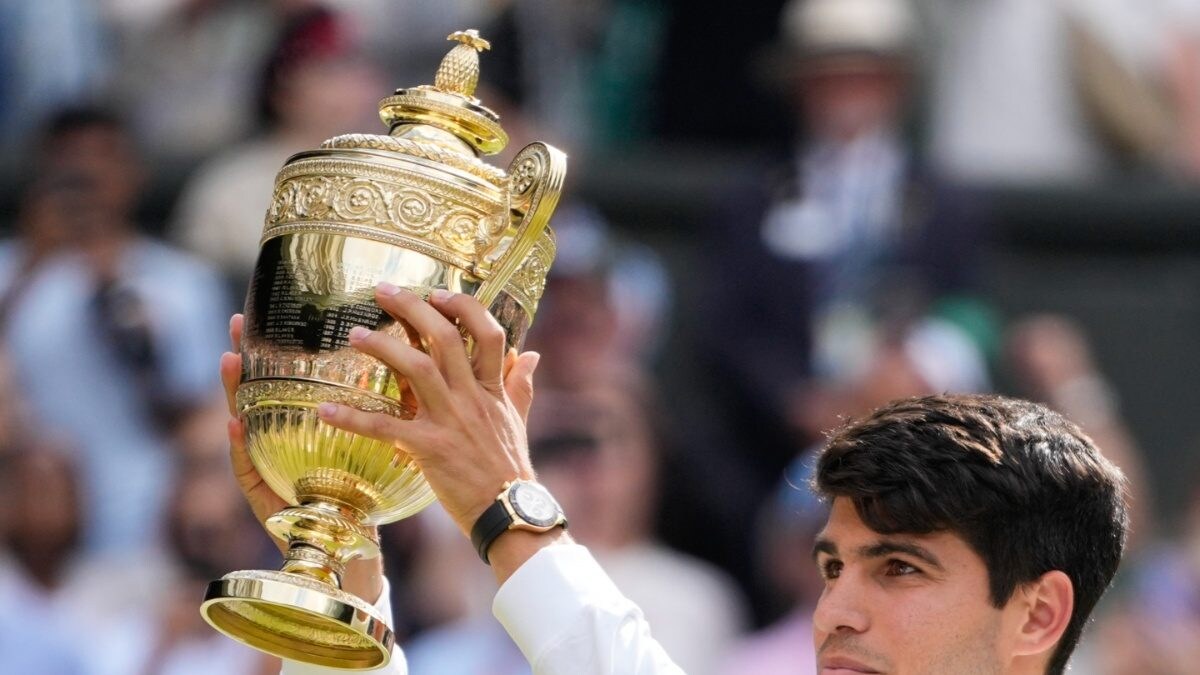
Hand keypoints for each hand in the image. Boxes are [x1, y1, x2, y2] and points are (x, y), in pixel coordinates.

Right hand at [221, 315, 382, 601]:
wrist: (355, 549)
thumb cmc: (363, 497)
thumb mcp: (374, 445)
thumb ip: (377, 412)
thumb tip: (402, 364)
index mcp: (308, 427)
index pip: (293, 380)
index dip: (280, 347)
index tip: (272, 311)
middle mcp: (285, 442)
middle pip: (263, 392)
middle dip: (248, 356)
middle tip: (237, 324)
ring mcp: (270, 467)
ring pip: (248, 424)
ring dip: (236, 391)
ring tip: (230, 360)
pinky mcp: (266, 500)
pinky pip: (248, 470)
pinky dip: (240, 447)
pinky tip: (234, 424)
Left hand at [315, 284, 568, 580]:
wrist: (510, 511)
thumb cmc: (510, 467)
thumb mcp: (518, 419)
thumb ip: (520, 383)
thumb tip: (531, 353)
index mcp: (493, 389)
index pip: (487, 332)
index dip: (463, 307)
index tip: (437, 293)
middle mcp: (471, 397)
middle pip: (445, 338)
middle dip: (414, 308)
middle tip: (383, 290)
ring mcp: (450, 421)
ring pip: (416, 369)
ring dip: (382, 347)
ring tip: (353, 334)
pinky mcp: (429, 449)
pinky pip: (385, 427)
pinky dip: (353, 418)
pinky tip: (325, 410)